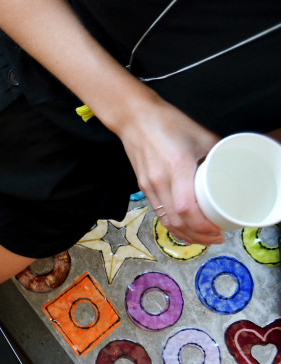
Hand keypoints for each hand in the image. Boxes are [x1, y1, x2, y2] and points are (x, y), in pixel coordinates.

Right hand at [115, 99, 223, 245]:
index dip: (202, 226)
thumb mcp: (201, 135)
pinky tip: (183, 228)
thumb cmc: (168, 123)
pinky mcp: (144, 187)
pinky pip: (159, 213)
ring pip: (166, 221)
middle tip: (215, 238)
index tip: (218, 231)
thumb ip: (217, 154)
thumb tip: (234, 168)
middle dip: (197, 236)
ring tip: (202, 238)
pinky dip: (173, 225)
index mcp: (177, 167)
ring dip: (185, 234)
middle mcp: (160, 181)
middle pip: (176, 221)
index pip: (186, 208)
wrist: (135, 119)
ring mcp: (149, 186)